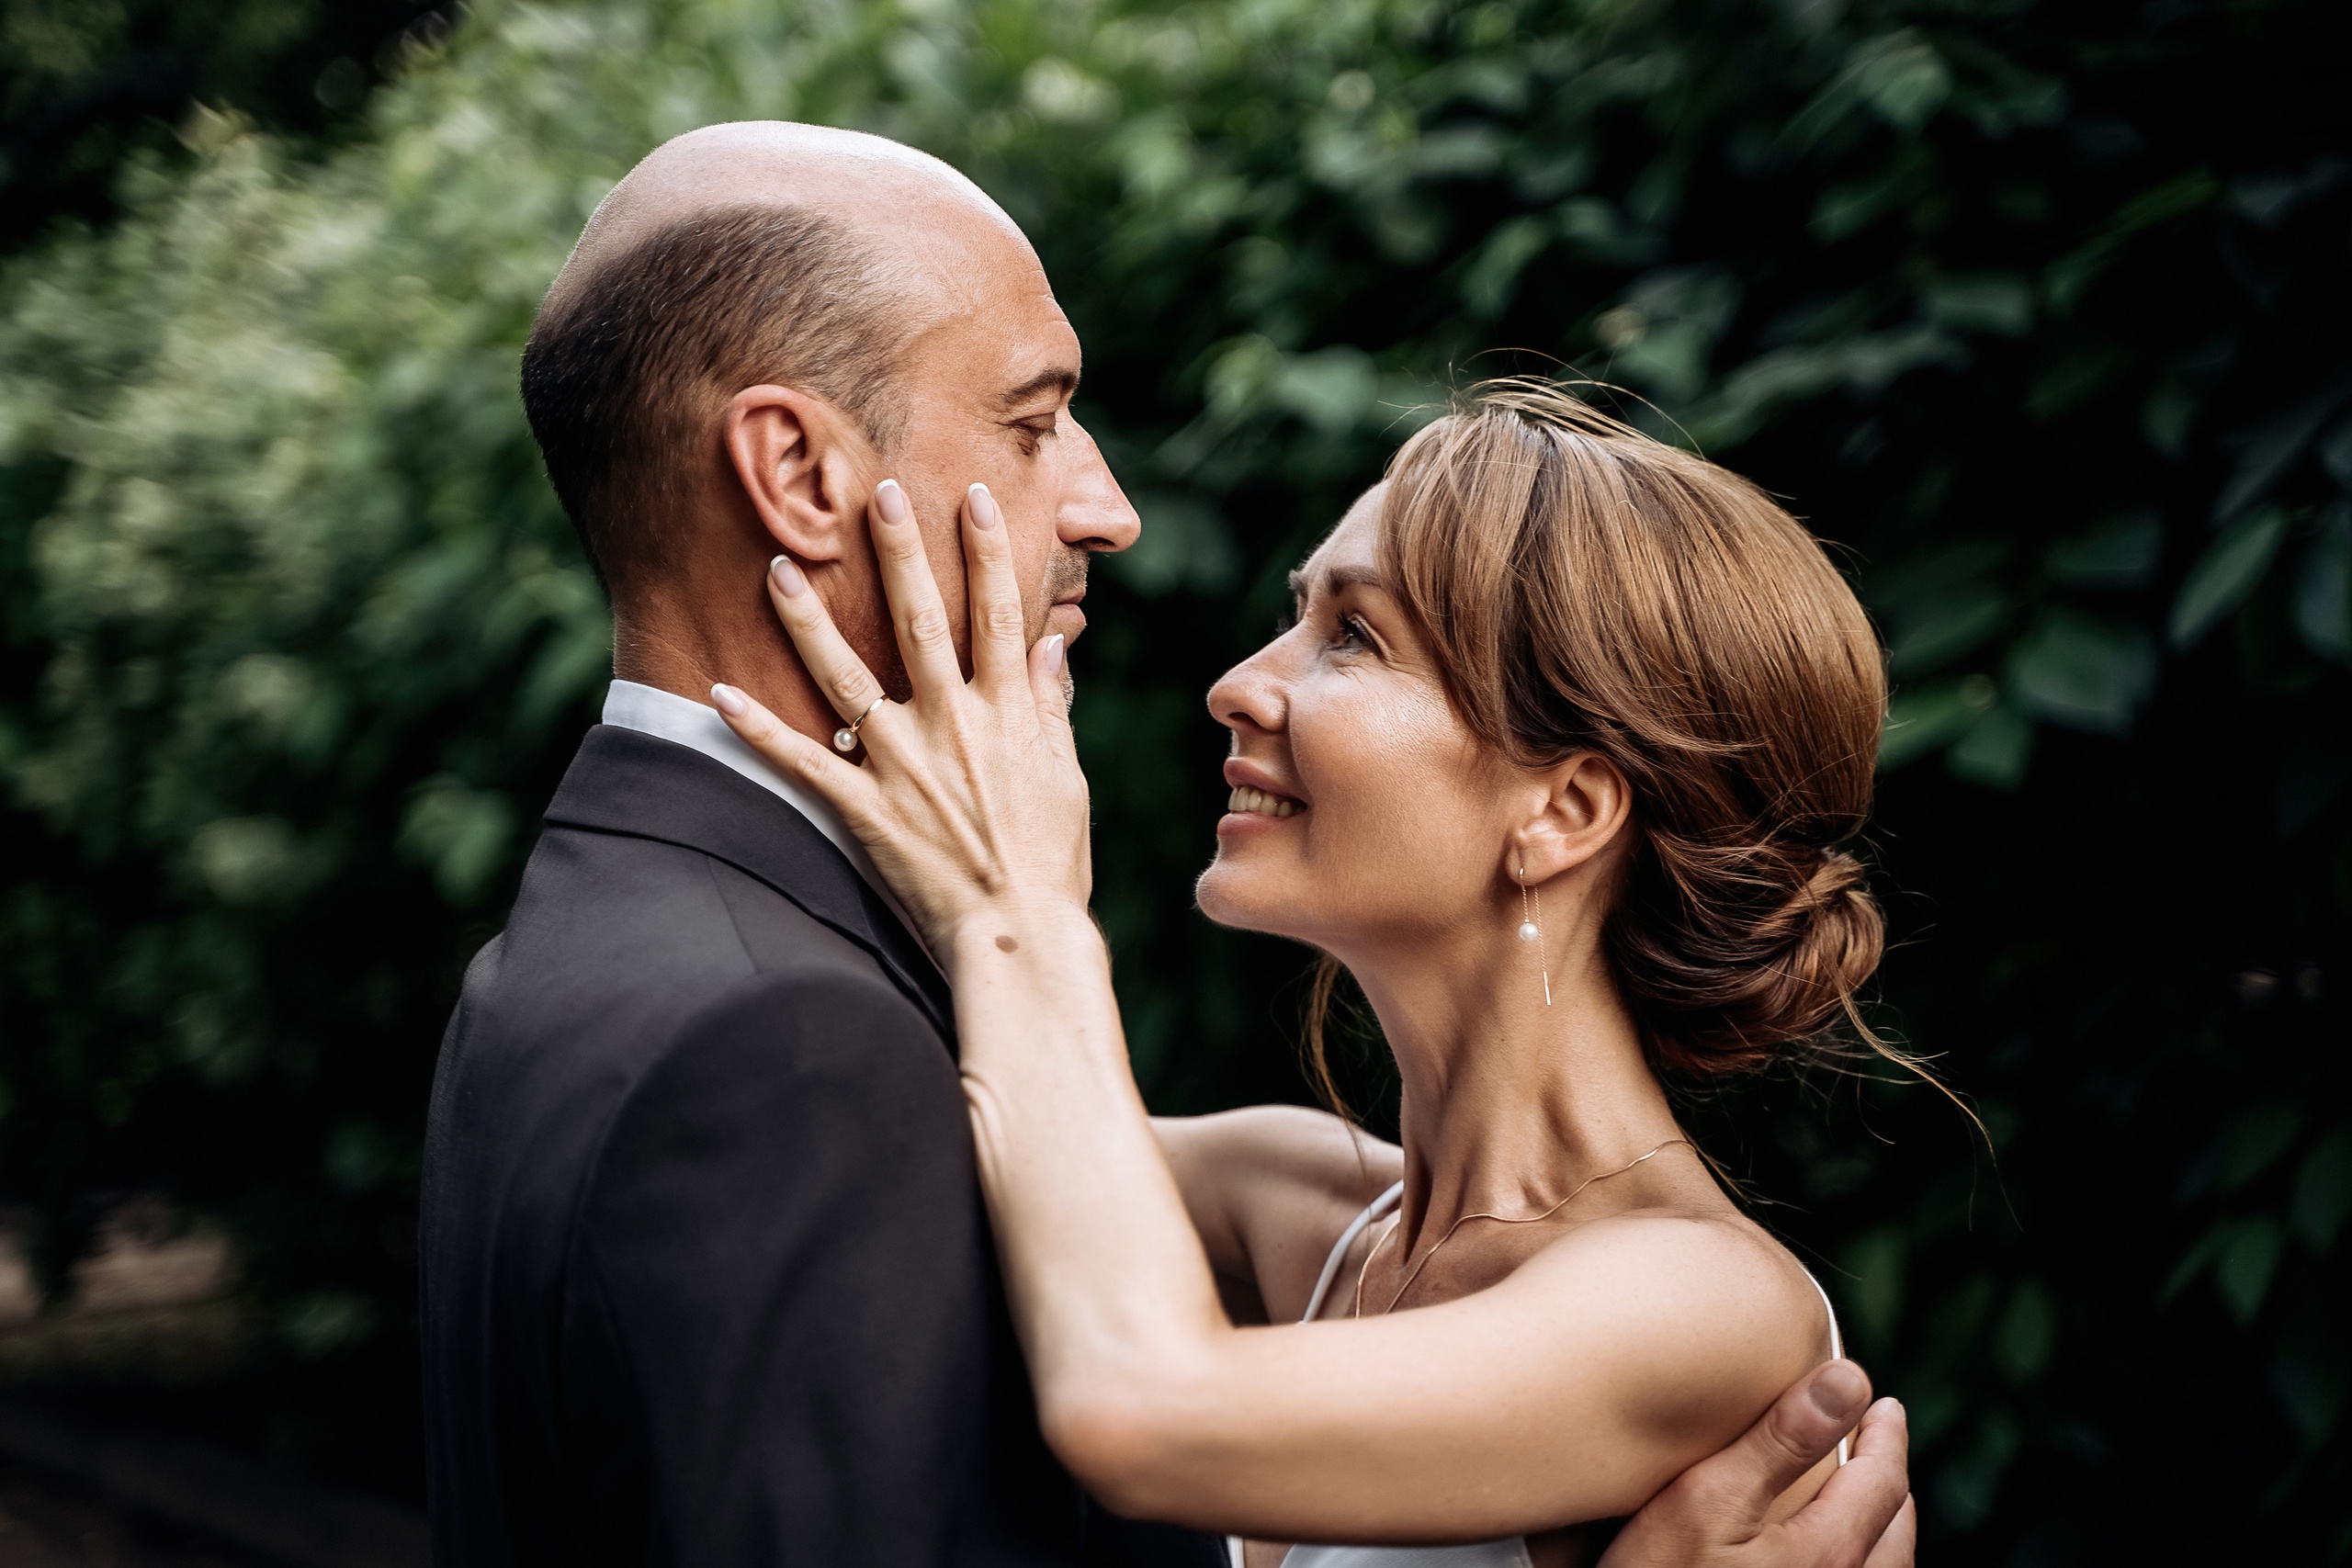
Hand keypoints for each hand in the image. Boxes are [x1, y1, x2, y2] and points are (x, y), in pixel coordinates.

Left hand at [710, 478, 1092, 960]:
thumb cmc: (1052, 861)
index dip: (989, 552)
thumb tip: (1052, 644)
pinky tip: (720, 693)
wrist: (1020, 935)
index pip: (999, 615)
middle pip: (922, 624)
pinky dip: (759, 729)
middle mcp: (955, 728)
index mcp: (1009, 715)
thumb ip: (1051, 706)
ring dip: (810, 622)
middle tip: (876, 493)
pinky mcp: (866, 811)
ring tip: (778, 569)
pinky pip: (802, 763)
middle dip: (901, 554)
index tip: (977, 496)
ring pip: (848, 680)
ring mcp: (905, 767)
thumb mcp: (1066, 775)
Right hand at [1598, 1360, 1914, 1567]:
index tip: (1883, 1405)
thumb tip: (1848, 1382)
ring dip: (1878, 1531)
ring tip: (1855, 1505)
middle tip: (1873, 1448)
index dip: (1885, 1435)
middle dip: (1889, 1485)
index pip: (1883, 1482)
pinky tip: (1819, 1561)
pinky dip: (1856, 1564)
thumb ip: (1781, 1440)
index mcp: (1832, 1555)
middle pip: (1895, 1534)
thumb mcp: (1708, 1500)